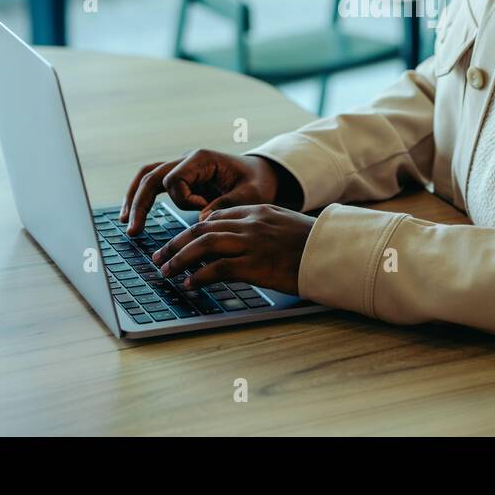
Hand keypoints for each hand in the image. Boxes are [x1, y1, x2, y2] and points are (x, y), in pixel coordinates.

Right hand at [120, 149, 300, 235]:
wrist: (262, 174)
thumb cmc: (257, 182)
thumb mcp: (251, 195)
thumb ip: (227, 203)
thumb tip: (201, 218)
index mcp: (203, 159)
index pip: (175, 179)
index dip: (184, 199)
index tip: (204, 208)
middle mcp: (188, 160)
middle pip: (152, 175)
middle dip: (140, 203)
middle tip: (133, 229)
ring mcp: (182, 167)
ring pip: (148, 177)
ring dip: (134, 199)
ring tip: (126, 224)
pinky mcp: (182, 178)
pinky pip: (154, 184)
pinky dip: (141, 197)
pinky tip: (133, 217)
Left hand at [150, 204, 315, 295]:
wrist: (333, 252)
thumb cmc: (314, 244)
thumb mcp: (286, 225)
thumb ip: (262, 228)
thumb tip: (241, 242)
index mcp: (258, 211)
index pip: (216, 216)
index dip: (193, 230)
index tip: (181, 242)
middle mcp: (251, 223)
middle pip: (202, 229)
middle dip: (177, 243)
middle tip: (160, 256)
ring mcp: (252, 243)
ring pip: (204, 245)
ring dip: (180, 258)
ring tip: (166, 271)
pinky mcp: (255, 264)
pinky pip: (217, 268)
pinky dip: (199, 276)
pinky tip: (190, 283)